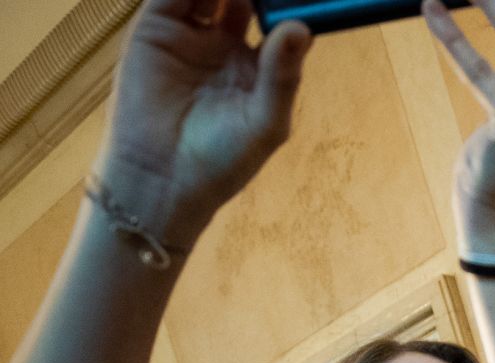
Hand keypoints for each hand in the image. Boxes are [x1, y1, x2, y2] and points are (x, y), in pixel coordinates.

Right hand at [94, 0, 311, 250]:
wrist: (163, 177)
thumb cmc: (223, 161)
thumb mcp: (265, 122)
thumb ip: (283, 76)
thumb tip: (301, 29)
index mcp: (259, 67)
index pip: (277, 21)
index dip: (286, 3)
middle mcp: (226, 44)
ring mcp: (191, 33)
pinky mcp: (156, 28)